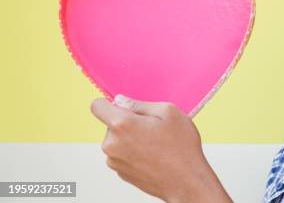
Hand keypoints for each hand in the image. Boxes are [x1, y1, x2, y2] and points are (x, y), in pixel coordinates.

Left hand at [90, 95, 231, 202]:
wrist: (186, 181)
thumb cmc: (181, 147)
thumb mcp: (169, 113)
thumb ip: (140, 104)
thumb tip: (121, 101)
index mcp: (122, 125)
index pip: (97, 106)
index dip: (110, 103)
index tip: (124, 108)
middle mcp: (112, 144)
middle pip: (111, 124)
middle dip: (128, 123)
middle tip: (152, 128)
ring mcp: (114, 161)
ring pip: (117, 141)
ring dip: (131, 139)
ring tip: (155, 145)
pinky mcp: (120, 173)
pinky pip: (122, 155)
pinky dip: (134, 153)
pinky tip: (153, 157)